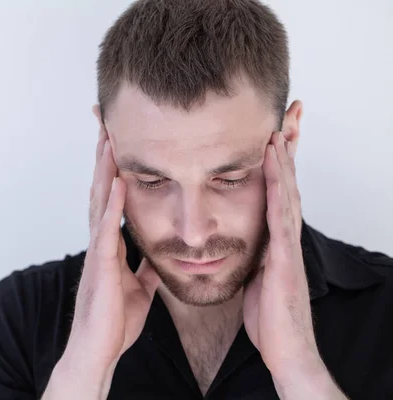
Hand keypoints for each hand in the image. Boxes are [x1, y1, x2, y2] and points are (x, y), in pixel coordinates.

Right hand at [44, 127, 159, 399]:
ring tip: (109, 138)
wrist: (101, 349)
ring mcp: (100, 250)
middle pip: (102, 189)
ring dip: (104, 169)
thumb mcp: (140, 286)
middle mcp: (102, 240)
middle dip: (104, 157)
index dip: (114, 169)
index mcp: (112, 244)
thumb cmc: (115, 319)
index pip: (112, 198)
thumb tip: (158, 255)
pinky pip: (106, 229)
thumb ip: (145, 266)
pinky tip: (116, 182)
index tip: (118, 141)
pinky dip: (111, 205)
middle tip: (107, 124)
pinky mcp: (102, 265)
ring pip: (100, 201)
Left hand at [242, 132, 346, 398]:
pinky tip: (273, 161)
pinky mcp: (285, 255)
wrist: (285, 350)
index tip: (271, 130)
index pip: (275, 190)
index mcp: (274, 238)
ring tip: (279, 124)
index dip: (276, 160)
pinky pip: (281, 212)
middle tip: (290, 110)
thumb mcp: (255, 277)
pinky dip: (279, 183)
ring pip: (287, 190)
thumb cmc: (270, 317)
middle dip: (288, 145)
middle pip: (287, 181)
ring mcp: (288, 243)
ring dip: (284, 156)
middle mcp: (284, 235)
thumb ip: (252, 255)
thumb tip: (239, 242)